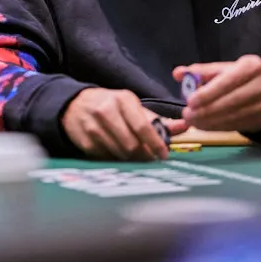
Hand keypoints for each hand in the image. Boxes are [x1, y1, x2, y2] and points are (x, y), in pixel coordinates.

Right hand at [61, 88, 185, 160]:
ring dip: (130, 160)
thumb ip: (158, 119)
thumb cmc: (111, 106)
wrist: (75, 104)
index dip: (155, 143)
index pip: (143, 126)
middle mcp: (107, 110)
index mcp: (123, 100)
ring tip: (135, 158)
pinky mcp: (83, 140)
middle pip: (131, 144)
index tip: (164, 155)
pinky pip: (105, 157)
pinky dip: (115, 160)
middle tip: (150, 161)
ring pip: (119, 153)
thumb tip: (185, 126)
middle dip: (144, 156)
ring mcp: (93, 126)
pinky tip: (117, 155)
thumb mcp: (132, 106)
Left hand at [174, 55, 260, 132]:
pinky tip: (203, 126)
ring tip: (192, 122)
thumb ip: (200, 71)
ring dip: (209, 121)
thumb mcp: (221, 70)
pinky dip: (216, 127)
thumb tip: (178, 73)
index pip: (227, 81)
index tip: (190, 101)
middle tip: (187, 115)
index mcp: (252, 66)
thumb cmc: (236, 77)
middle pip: (230, 100)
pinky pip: (235, 125)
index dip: (208, 92)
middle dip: (206, 110)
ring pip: (232, 116)